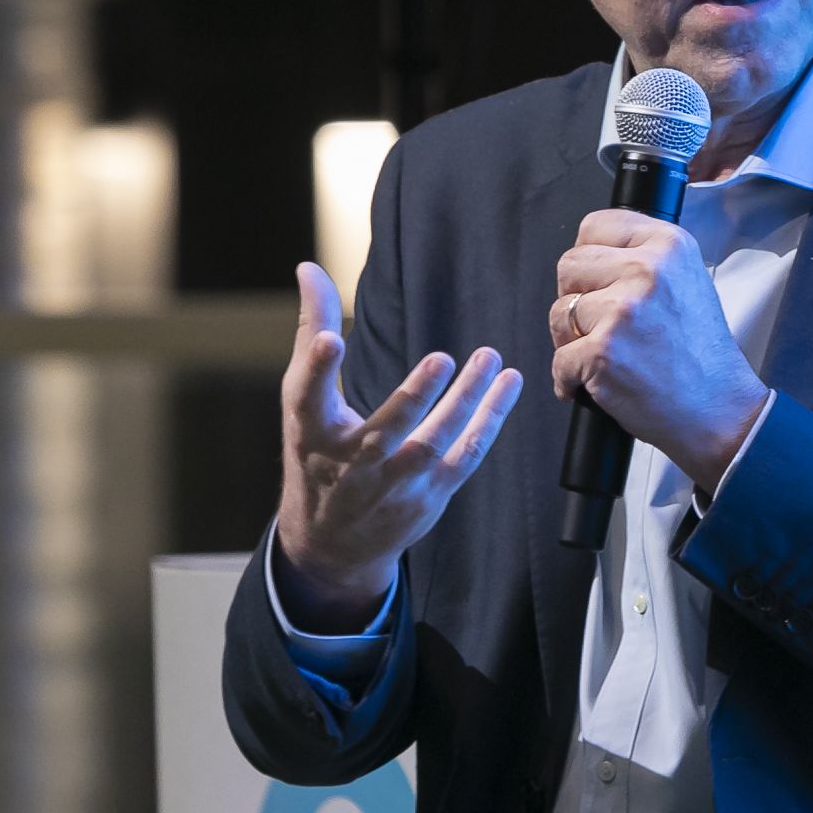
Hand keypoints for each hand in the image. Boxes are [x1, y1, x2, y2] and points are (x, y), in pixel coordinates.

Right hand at [275, 263, 523, 628]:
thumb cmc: (317, 453)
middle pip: (384, 431)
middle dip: (412, 397)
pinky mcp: (428, 495)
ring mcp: (393, 484)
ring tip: (489, 358)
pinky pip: (465, 455)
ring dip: (466, 402)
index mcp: (311, 433)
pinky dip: (488, 421)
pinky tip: (508, 384)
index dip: (316, 369)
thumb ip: (311, 334)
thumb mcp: (304, 401)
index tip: (329, 341)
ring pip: (434, 444)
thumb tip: (308, 269)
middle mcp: (350, 464)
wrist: (331, 543)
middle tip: (442, 359)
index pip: (306, 398)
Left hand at [550, 212, 768, 493]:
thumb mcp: (688, 281)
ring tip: (609, 355)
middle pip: (569, 265)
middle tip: (607, 325)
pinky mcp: (602, 351)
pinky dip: (570, 378)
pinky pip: (559, 359)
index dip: (591, 258)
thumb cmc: (701, 355)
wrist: (718, 410)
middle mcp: (647, 270)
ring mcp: (623, 310)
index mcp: (669, 245)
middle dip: (578, 297)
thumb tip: (592, 251)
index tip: (602, 282)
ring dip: (572, 339)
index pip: (595, 225)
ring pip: (559, 312)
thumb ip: (644, 257)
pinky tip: (599, 382)